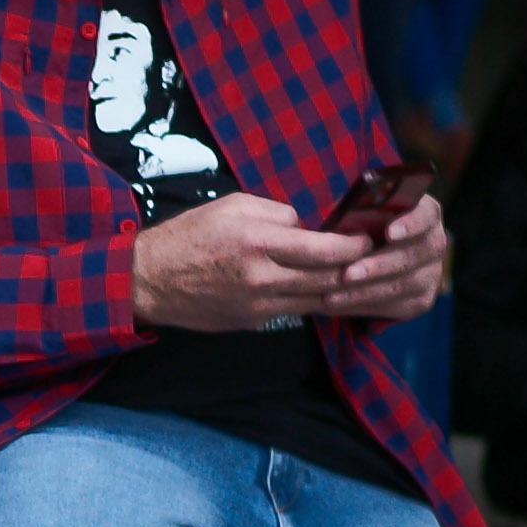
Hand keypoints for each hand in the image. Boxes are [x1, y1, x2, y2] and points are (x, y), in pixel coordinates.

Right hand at [131, 189, 438, 330]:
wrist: (148, 281)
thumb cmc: (190, 236)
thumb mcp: (233, 205)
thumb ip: (277, 213)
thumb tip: (309, 227)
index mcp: (258, 242)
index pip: (326, 250)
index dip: (357, 246)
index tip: (370, 237)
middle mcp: (262, 277)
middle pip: (329, 278)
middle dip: (359, 268)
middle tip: (378, 256)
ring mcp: (258, 305)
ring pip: (318, 299)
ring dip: (343, 289)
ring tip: (360, 274)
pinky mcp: (253, 321)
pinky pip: (296, 309)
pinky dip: (316, 299)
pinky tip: (329, 289)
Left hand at [329, 190, 449, 324]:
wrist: (361, 258)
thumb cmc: (355, 227)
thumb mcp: (355, 214)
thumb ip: (355, 213)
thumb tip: (343, 219)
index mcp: (424, 213)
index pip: (426, 215)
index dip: (411, 224)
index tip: (390, 232)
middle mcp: (434, 242)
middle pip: (414, 254)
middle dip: (378, 266)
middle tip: (347, 274)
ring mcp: (432, 272)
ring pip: (404, 285)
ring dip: (366, 291)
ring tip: (333, 296)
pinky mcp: (422, 299)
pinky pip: (396, 306)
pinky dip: (364, 306)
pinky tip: (337, 306)